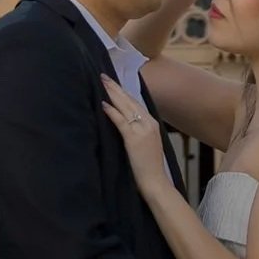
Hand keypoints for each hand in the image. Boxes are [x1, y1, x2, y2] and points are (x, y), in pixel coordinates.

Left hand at [97, 73, 171, 194]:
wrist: (155, 182)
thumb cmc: (149, 167)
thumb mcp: (147, 144)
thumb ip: (139, 132)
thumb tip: (126, 122)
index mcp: (152, 124)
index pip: (136, 103)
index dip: (124, 92)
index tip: (114, 83)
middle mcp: (149, 123)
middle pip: (130, 101)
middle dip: (116, 88)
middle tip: (104, 76)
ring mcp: (142, 130)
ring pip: (125, 107)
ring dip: (112, 94)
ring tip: (102, 83)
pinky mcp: (133, 139)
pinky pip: (121, 122)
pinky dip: (112, 112)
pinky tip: (104, 104)